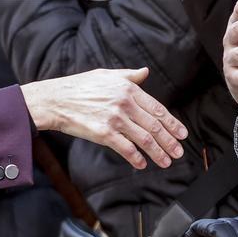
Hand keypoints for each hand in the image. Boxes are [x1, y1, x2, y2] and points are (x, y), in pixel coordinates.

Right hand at [21, 68, 186, 169]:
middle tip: (179, 152)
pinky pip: (126, 148)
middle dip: (170, 141)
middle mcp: (124, 103)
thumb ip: (128, 75)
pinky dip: (136, 158)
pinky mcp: (104, 133)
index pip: (157, 109)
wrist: (55, 99)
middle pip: (154, 126)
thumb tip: (145, 72)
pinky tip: (142, 164)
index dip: (172, 123)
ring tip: (166, 161)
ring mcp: (115, 118)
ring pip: (144, 139)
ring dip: (158, 152)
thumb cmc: (79, 86)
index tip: (182, 134)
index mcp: (128, 89)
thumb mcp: (105, 75)